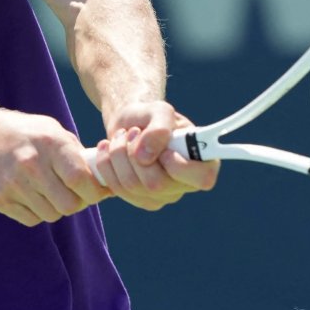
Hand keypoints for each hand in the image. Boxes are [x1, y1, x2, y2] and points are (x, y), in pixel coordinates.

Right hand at [0, 106, 109, 226]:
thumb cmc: (25, 134)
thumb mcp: (52, 131)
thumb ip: (77, 154)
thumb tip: (106, 179)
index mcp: (49, 144)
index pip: (80, 180)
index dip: (94, 191)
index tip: (97, 191)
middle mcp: (31, 164)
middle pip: (69, 205)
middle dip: (77, 203)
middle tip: (74, 194)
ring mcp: (12, 184)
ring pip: (51, 214)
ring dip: (55, 207)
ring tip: (49, 191)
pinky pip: (32, 219)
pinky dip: (37, 212)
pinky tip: (31, 194)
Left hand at [90, 100, 218, 210]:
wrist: (131, 124)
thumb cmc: (151, 117)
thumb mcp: (159, 110)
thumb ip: (159, 127)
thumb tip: (145, 156)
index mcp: (203, 161)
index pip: (203, 178)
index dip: (180, 166)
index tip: (164, 150)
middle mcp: (186, 184)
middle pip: (156, 184)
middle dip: (135, 153)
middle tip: (133, 132)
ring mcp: (163, 196)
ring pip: (132, 185)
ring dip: (118, 154)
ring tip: (120, 136)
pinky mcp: (141, 200)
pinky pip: (118, 189)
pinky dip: (107, 164)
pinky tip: (107, 149)